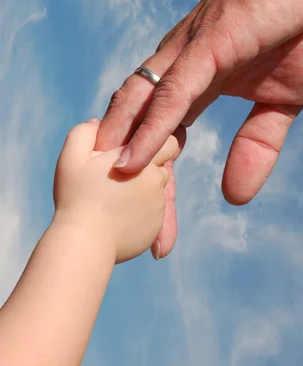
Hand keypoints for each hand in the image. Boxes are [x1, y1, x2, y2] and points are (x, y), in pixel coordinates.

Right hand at [54, 119, 178, 262]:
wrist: (83, 242)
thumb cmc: (76, 196)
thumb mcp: (73, 155)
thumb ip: (86, 132)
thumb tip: (98, 122)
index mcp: (143, 160)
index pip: (168, 143)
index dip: (155, 144)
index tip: (137, 149)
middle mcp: (157, 182)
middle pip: (161, 168)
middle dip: (146, 169)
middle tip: (120, 175)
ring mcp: (158, 207)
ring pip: (157, 192)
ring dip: (143, 192)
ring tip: (116, 197)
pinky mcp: (155, 228)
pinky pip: (152, 215)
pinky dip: (140, 214)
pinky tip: (117, 216)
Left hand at [96, 0, 302, 255]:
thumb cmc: (299, 20)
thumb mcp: (284, 101)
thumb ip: (257, 145)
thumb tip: (235, 197)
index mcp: (198, 83)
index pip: (168, 144)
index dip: (163, 190)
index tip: (166, 235)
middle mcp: (181, 69)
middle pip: (142, 133)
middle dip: (137, 185)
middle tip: (137, 238)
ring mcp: (190, 54)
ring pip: (142, 111)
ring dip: (125, 157)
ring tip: (105, 198)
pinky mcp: (208, 43)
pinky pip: (173, 91)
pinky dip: (151, 125)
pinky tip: (132, 156)